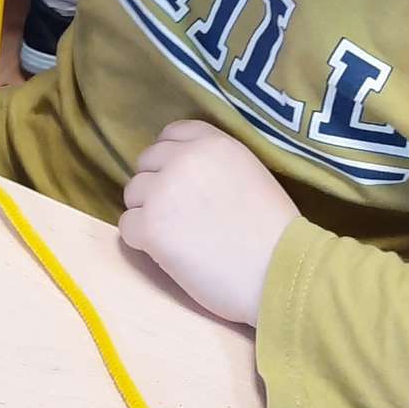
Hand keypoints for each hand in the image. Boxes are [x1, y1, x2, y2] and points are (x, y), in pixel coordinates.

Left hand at [118, 120, 297, 326]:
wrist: (280, 273)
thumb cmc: (275, 233)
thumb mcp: (250, 174)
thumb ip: (214, 163)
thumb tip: (183, 170)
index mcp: (213, 143)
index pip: (172, 134)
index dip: (170, 158)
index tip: (179, 181)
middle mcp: (183, 158)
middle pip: (146, 164)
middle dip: (157, 187)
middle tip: (179, 216)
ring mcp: (162, 191)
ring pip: (133, 194)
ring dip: (148, 213)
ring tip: (179, 237)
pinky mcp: (150, 226)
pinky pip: (127, 226)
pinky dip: (143, 242)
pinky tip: (171, 254)